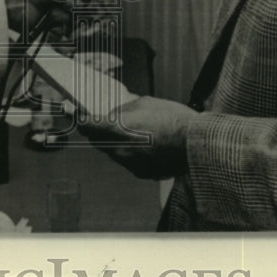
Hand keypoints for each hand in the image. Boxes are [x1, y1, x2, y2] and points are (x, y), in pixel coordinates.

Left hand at [78, 96, 197, 178]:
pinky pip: (129, 162)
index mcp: (115, 129)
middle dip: (100, 132)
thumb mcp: (144, 103)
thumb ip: (124, 110)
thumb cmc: (172, 119)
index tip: (81, 117)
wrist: (195, 143)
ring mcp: (129, 164)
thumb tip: (114, 115)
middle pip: (97, 142)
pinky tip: (148, 146)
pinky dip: (133, 154)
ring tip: (137, 133)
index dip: (81, 120)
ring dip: (118, 144)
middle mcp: (118, 150)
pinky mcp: (141, 173)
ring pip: (114, 153)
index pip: (86, 126)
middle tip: (110, 123)